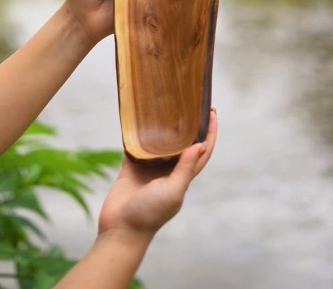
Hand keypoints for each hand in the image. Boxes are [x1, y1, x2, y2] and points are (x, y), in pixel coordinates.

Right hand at [97, 108, 217, 239]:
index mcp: (183, 178)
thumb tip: (199, 145)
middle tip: (189, 103)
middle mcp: (169, 172)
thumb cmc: (150, 214)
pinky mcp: (131, 169)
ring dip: (162, 128)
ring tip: (165, 107)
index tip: (212, 113)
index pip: (202, 151)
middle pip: (182, 144)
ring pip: (159, 144)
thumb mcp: (173, 191)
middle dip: (187, 126)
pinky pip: (135, 147)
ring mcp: (149, 170)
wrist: (121, 229)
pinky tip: (136, 119)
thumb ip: (185, 169)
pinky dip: (135, 134)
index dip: (210, 133)